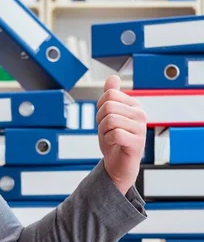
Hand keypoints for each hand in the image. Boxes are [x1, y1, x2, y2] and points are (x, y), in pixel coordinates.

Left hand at [96, 75, 147, 194]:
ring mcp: (141, 128)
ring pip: (110, 120)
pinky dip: (108, 140)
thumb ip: (111, 96)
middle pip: (108, 106)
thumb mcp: (108, 114)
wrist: (118, 164)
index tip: (105, 119)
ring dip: (104, 131)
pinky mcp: (138, 142)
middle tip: (107, 130)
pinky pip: (114, 134)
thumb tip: (113, 77)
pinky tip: (115, 144)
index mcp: (134, 105)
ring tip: (111, 137)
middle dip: (100, 120)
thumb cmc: (114, 139)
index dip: (100, 107)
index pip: (109, 94)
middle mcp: (140, 114)